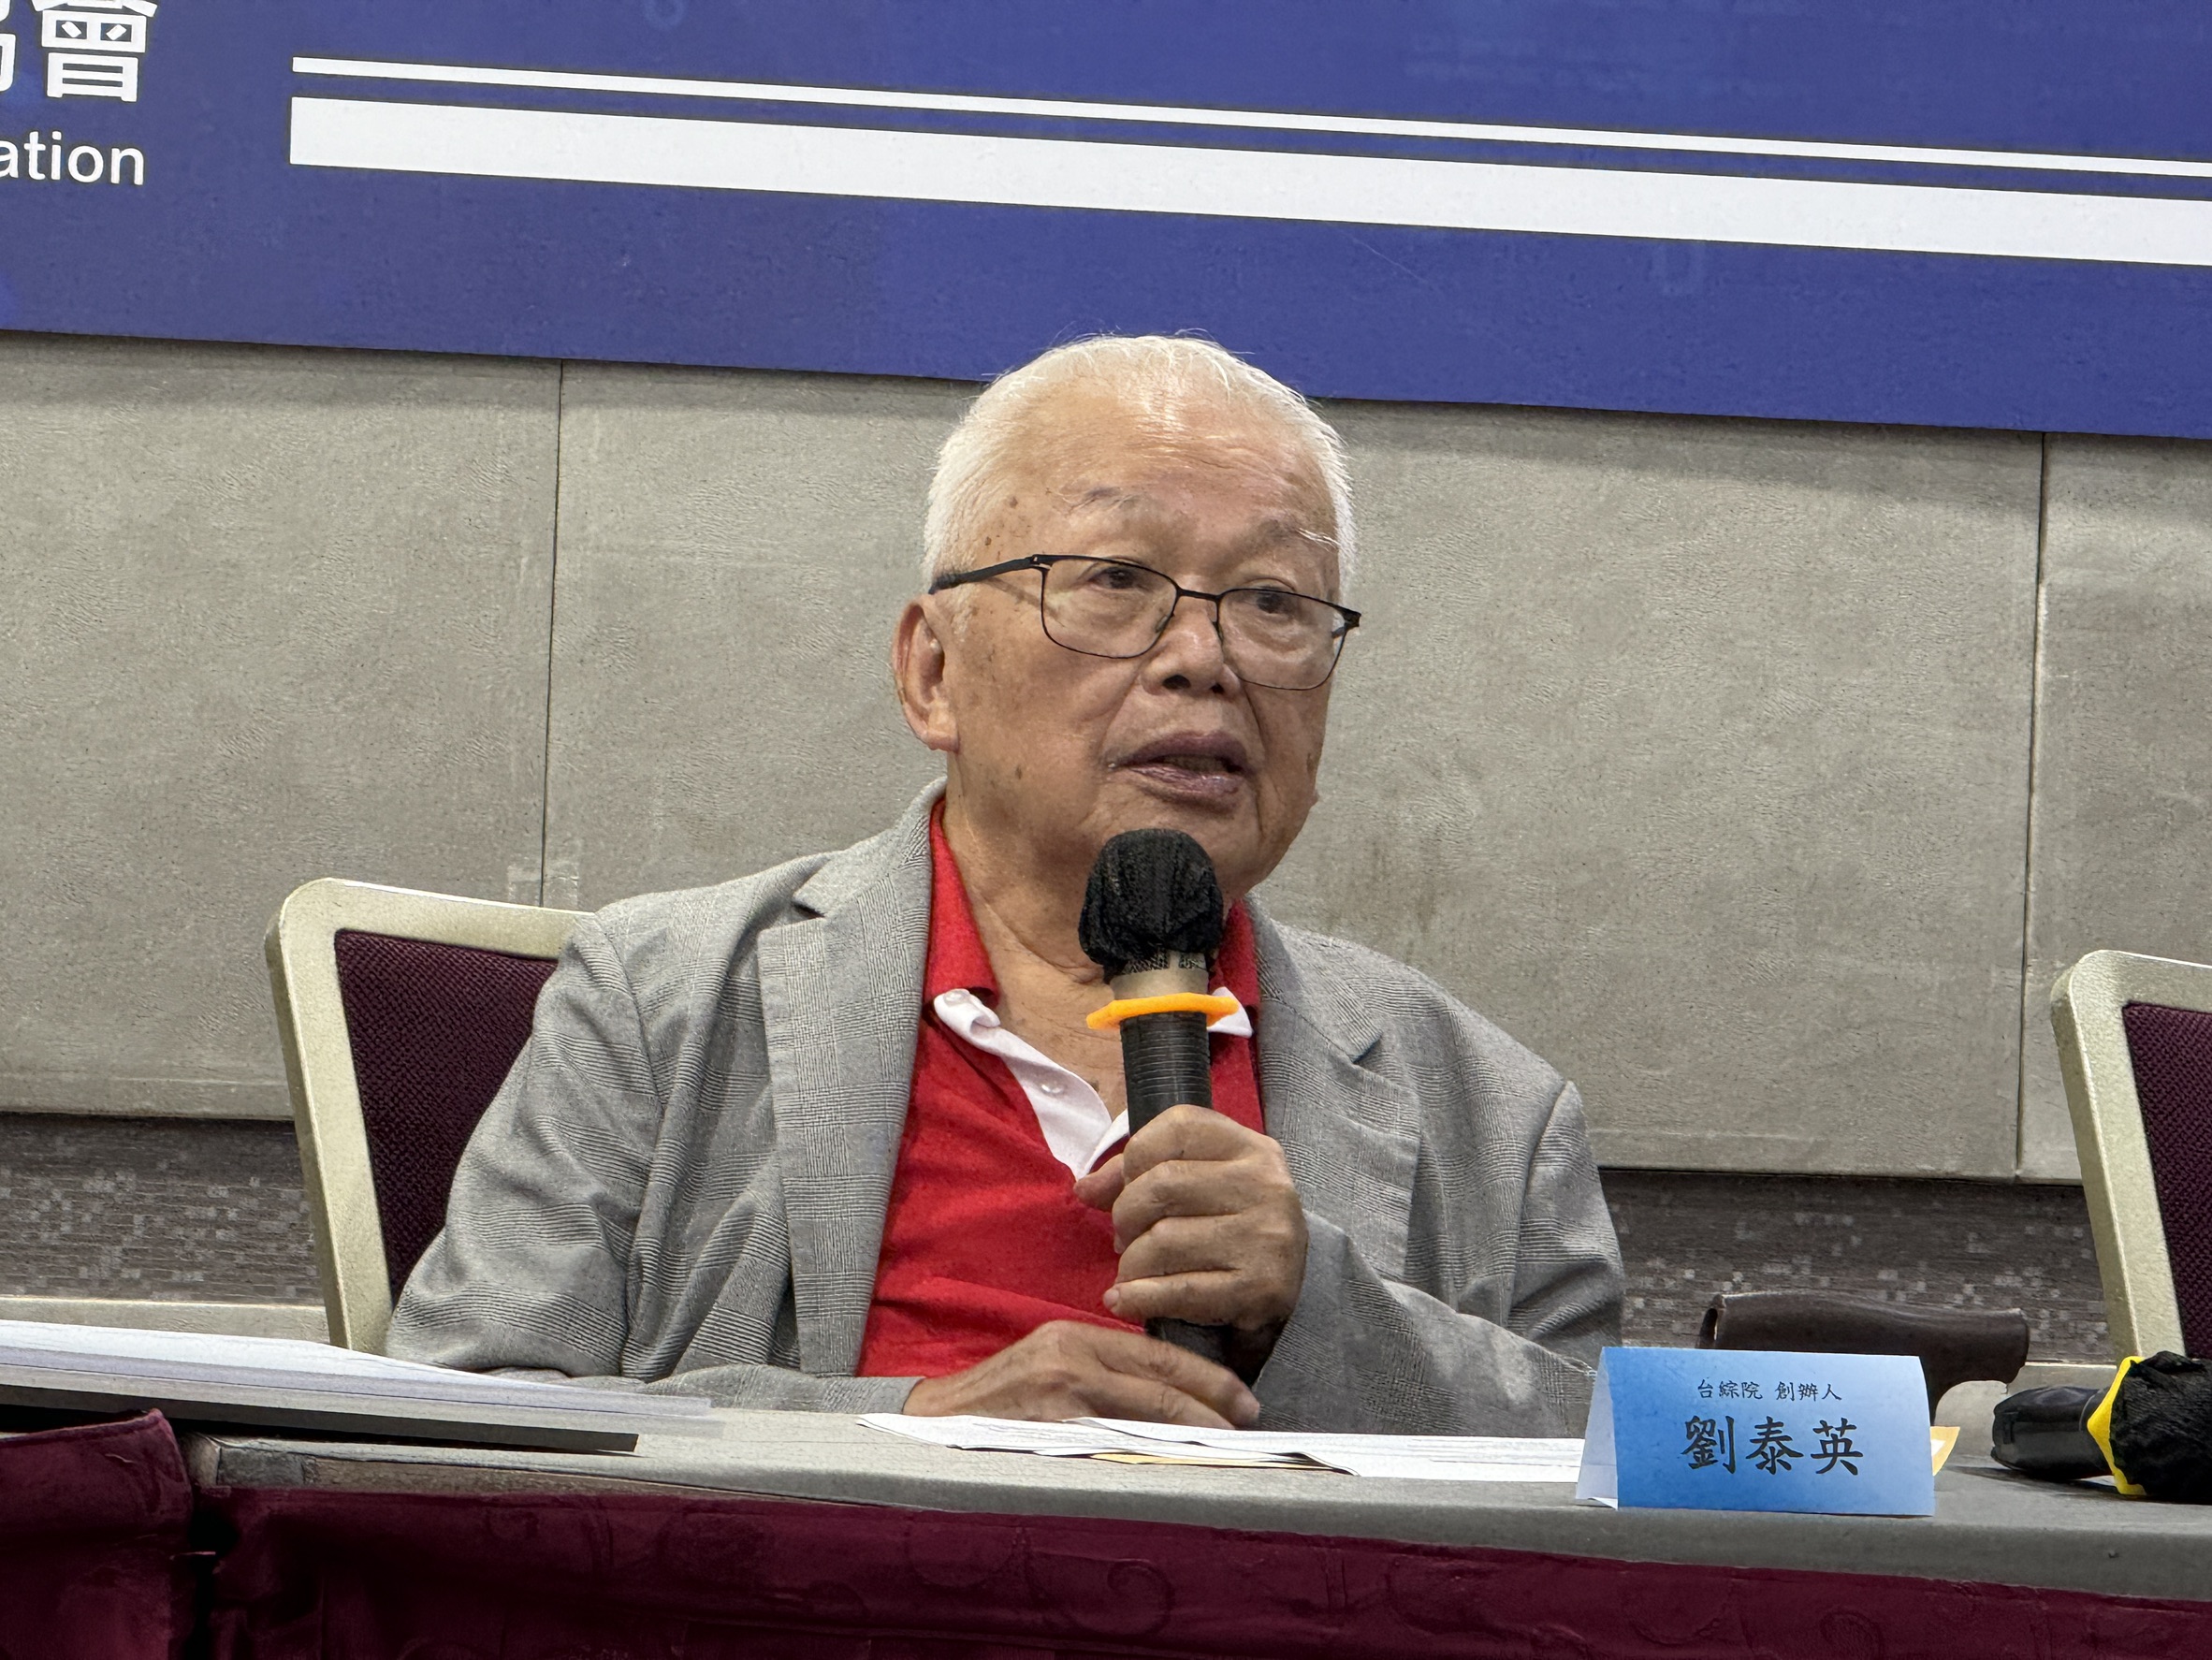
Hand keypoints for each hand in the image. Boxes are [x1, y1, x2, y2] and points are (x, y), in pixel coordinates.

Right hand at [901, 1320, 1259, 1426]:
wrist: (931, 1425)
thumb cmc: (996, 1399)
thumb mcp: (1048, 1362)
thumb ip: (1099, 1367)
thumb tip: (1164, 1387)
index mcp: (1074, 1337)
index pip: (1158, 1352)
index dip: (1208, 1375)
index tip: (1243, 1396)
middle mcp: (1071, 1359)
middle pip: (1162, 1382)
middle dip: (1213, 1405)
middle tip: (1249, 1423)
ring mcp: (1060, 1399)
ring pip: (1147, 1415)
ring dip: (1192, 1434)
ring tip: (1225, 1449)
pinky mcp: (1049, 1433)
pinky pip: (1116, 1446)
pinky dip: (1153, 1455)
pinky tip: (1176, 1466)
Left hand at [1074, 1104, 1308, 1333]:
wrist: (1291, 1296)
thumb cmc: (1229, 1232)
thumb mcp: (1197, 1187)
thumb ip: (1139, 1176)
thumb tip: (1085, 1188)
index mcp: (1251, 1149)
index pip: (1177, 1127)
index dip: (1134, 1158)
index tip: (1128, 1189)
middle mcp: (1266, 1186)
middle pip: (1162, 1185)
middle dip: (1126, 1218)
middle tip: (1126, 1240)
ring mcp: (1266, 1238)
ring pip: (1163, 1241)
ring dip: (1131, 1266)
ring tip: (1134, 1273)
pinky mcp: (1261, 1289)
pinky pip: (1178, 1290)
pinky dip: (1139, 1299)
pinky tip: (1127, 1301)